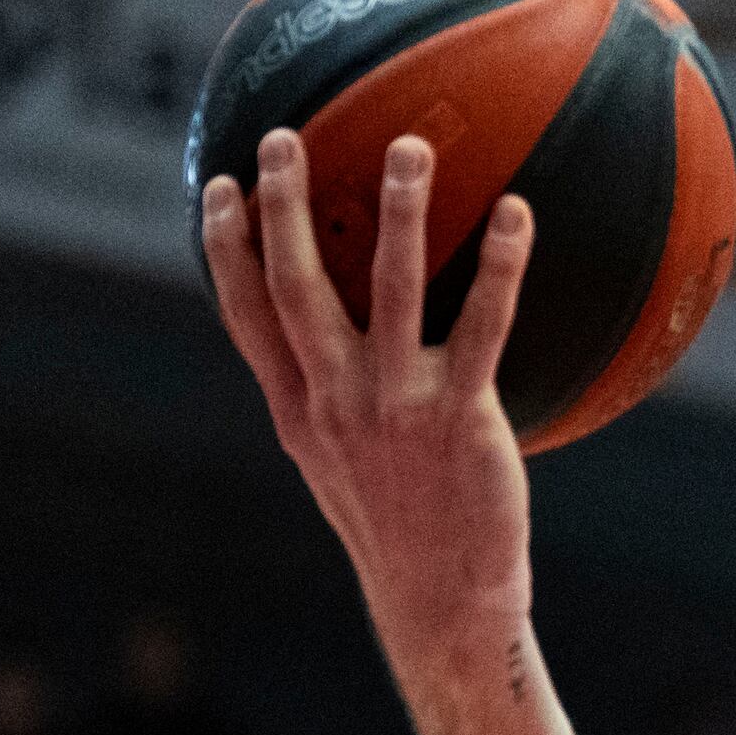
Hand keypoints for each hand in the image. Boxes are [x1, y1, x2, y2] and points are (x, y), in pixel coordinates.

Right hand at [199, 131, 536, 673]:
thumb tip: (336, 340)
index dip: (227, 250)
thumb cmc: (399, 521)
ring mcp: (394, 406)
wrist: (441, 598)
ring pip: (389, 290)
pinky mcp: (459, 416)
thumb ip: (330, 397)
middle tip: (283, 136)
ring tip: (410, 147)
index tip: (217, 186)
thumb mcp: (342, 460)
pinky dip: (500, 265)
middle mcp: (335, 400)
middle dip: (286, 208)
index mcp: (299, 409)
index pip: (247, 316)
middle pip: (297, 287)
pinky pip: (484, 324)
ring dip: (398, 214)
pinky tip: (518, 213)